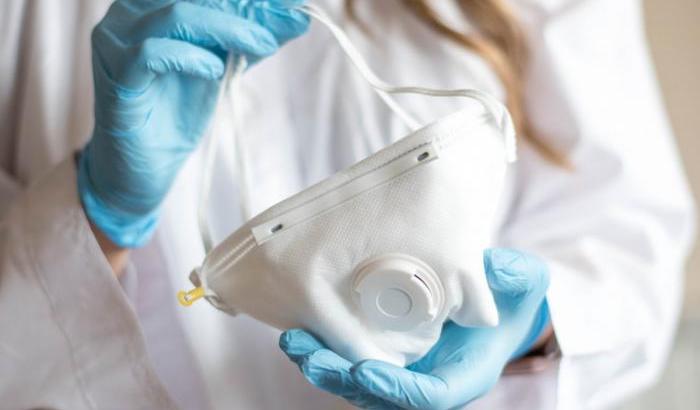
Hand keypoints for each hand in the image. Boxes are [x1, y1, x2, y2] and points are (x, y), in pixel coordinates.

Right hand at [78, 0, 307, 246]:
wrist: (145, 164)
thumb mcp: (221, 65)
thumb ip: (249, 40)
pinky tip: (216, 70)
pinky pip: (151, 53)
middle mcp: (128, 12)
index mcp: (150, 3)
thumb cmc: (176, 110)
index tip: (290, 7)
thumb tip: (296, 17)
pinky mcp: (116, 76)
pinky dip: (191, 57)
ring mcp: (115, 42)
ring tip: (260, 45)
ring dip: (227, 29)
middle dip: (244, 8)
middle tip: (284, 23)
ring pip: (176, 14)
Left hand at [279, 248, 549, 408]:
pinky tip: (302, 329)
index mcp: (464, 374)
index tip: (366, 371)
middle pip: (382, 396)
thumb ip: (515, 276)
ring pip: (359, 383)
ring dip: (324, 366)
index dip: (397, 390)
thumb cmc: (512, 296)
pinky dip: (327, 350)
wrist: (496, 300)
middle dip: (343, 379)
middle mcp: (430, 379)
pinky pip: (353, 361)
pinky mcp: (389, 353)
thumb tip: (495, 269)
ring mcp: (407, 369)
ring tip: (294, 341)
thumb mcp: (524, 279)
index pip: (430, 397)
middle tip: (309, 355)